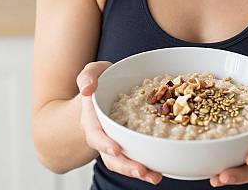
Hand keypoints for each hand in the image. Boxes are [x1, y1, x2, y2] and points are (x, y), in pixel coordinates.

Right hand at [76, 61, 162, 185]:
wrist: (104, 92)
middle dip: (126, 165)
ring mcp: (116, 142)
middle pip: (111, 156)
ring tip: (155, 176)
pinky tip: (160, 169)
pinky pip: (134, 157)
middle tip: (142, 170)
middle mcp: (103, 136)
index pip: (96, 134)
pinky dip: (146, 165)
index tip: (116, 149)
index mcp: (92, 119)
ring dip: (138, 171)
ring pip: (123, 163)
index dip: (104, 143)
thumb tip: (87, 89)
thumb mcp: (93, 72)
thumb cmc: (100, 81)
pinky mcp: (129, 144)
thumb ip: (88, 76)